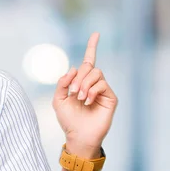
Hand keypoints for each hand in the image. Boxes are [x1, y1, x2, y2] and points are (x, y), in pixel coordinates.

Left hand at [52, 33, 117, 156]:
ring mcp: (102, 90)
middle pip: (89, 66)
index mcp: (81, 81)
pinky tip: (87, 101)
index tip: (96, 33)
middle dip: (78, 77)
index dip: (92, 47)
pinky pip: (102, 84)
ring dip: (84, 84)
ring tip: (80, 98)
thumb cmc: (68, 120)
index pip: (88, 61)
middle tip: (73, 92)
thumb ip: (62, 83)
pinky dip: (92, 90)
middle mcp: (93, 83)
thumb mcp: (58, 100)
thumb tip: (73, 69)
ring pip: (96, 73)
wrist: (78, 136)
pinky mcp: (110, 98)